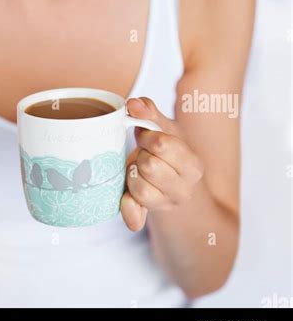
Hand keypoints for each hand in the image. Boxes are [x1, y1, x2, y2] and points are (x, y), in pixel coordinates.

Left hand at [121, 97, 204, 231]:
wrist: (172, 182)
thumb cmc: (167, 151)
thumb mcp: (164, 128)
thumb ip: (149, 112)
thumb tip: (133, 104)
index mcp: (193, 165)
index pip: (161, 145)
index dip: (148, 137)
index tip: (148, 136)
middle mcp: (184, 190)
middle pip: (149, 166)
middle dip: (141, 155)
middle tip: (144, 154)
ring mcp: (167, 205)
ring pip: (139, 188)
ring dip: (133, 174)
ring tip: (139, 168)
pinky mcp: (148, 215)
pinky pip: (134, 216)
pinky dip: (128, 207)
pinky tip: (126, 197)